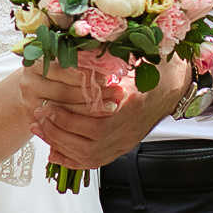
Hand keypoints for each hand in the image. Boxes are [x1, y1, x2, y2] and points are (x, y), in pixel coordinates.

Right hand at [16, 60, 124, 119]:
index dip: (86, 75)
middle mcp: (28, 83)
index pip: (63, 70)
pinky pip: (62, 123)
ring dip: (92, 109)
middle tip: (116, 93)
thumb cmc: (52, 73)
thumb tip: (107, 60)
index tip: (107, 78)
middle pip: (65, 92)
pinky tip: (98, 118)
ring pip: (65, 110)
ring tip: (112, 106)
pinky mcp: (34, 120)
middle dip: (93, 94)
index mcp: (33, 64)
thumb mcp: (59, 62)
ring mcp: (30, 104)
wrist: (30, 91)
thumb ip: (76, 60)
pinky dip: (82, 121)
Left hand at [31, 54, 193, 172]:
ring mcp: (127, 140)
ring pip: (91, 157)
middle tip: (38, 117)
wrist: (174, 84)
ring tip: (40, 130)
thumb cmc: (153, 68)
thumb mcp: (133, 59)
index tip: (48, 107)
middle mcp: (131, 129)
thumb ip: (108, 62)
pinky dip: (72, 159)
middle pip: (90, 146)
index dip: (68, 120)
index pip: (97, 126)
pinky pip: (96, 161)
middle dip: (58, 133)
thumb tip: (75, 51)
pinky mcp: (124, 145)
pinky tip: (54, 151)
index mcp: (133, 106)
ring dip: (61, 146)